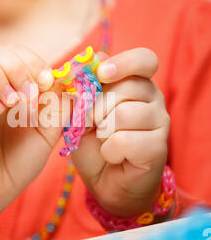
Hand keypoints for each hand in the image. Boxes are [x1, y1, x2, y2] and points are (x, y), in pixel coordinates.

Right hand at [0, 42, 61, 239]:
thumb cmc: (16, 164)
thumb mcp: (46, 133)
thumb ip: (57, 107)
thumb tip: (66, 81)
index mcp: (6, 88)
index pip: (14, 52)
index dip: (33, 60)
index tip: (47, 82)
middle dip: (17, 65)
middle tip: (30, 94)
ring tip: (12, 103)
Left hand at [71, 48, 170, 217]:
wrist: (106, 180)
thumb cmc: (93, 142)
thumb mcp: (81, 113)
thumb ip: (82, 90)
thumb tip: (80, 67)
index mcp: (136, 83)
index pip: (144, 60)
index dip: (123, 62)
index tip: (102, 74)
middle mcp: (153, 99)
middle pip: (127, 86)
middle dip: (98, 106)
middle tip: (90, 122)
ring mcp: (160, 122)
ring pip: (125, 113)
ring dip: (102, 130)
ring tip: (102, 140)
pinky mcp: (158, 147)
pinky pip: (125, 140)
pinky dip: (109, 150)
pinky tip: (112, 155)